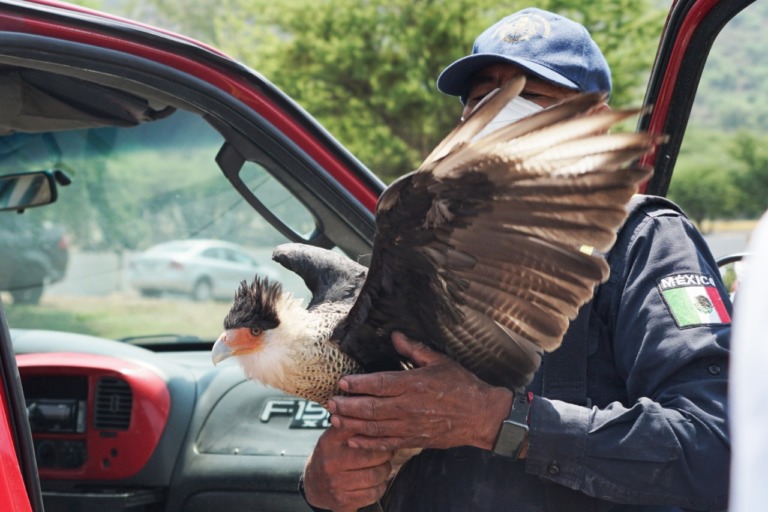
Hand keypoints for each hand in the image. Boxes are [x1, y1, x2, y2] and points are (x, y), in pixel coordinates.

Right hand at [303, 426, 392, 511]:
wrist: (314, 484)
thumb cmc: (332, 454)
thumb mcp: (335, 436)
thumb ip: (352, 423)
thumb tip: (374, 409)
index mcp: (329, 442)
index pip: (356, 431)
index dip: (375, 432)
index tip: (384, 431)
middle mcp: (330, 462)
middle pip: (371, 456)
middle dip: (385, 454)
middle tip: (388, 451)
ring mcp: (335, 484)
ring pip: (375, 476)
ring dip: (385, 471)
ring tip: (383, 466)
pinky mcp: (342, 501)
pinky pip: (373, 493)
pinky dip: (380, 487)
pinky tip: (376, 482)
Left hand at [328, 332, 512, 451]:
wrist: (481, 416)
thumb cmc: (462, 385)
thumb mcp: (439, 361)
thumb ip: (414, 349)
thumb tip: (395, 335)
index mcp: (414, 384)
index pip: (379, 383)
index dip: (357, 384)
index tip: (341, 382)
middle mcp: (409, 407)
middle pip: (370, 407)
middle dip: (347, 405)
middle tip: (329, 403)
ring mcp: (410, 426)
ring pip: (374, 427)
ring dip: (351, 424)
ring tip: (334, 419)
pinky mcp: (414, 440)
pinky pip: (386, 443)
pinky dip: (367, 443)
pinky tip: (352, 440)